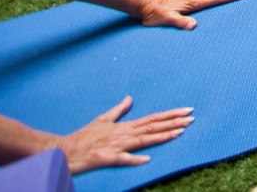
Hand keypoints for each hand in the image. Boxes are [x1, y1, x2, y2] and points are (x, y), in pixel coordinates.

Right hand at [57, 97, 193, 171]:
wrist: (64, 150)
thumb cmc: (84, 136)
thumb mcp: (103, 119)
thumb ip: (119, 110)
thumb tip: (129, 97)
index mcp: (125, 126)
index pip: (153, 119)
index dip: (171, 115)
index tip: (188, 111)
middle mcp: (123, 134)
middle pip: (153, 127)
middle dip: (173, 123)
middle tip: (192, 118)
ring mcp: (115, 146)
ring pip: (142, 140)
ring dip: (161, 136)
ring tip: (180, 132)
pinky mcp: (105, 158)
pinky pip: (121, 159)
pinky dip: (133, 159)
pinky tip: (146, 159)